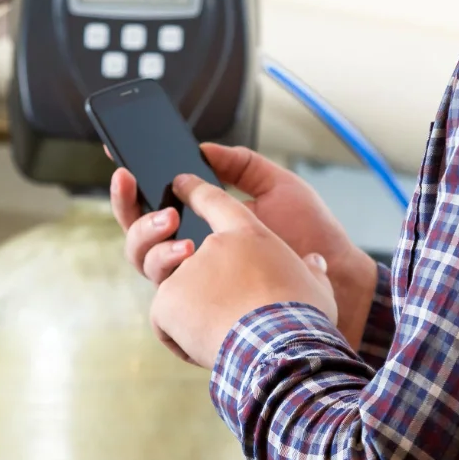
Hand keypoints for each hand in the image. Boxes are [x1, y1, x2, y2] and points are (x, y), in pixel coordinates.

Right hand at [111, 143, 378, 345]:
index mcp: (205, 224)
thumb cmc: (312, 234)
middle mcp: (193, 255)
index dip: (131, 187)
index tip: (121, 160)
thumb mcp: (279, 186)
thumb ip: (241, 165)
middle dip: (129, 208)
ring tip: (173, 222)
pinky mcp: (203, 312)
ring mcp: (195, 285)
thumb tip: (202, 148)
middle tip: (137, 184)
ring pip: (144, 262)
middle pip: (138, 235)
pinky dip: (166, 269)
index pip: (155, 205)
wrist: (338, 277)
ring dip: (147, 237)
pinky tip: (186, 252)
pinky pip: (164, 296)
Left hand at [147, 176, 337, 367]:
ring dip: (184, 306)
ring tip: (212, 326)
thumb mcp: (317, 287)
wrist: (279, 349)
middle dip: (172, 251)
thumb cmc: (303, 320)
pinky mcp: (166, 303)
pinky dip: (179, 338)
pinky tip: (204, 348)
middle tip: (196, 277)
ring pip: (171, 287)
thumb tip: (316, 263)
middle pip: (179, 244)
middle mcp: (211, 247)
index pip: (216, 202)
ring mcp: (184, 273)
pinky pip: (164, 321)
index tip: (181, 183)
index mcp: (248, 235)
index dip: (196, 191)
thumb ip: (311, 270)